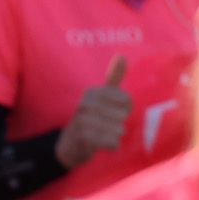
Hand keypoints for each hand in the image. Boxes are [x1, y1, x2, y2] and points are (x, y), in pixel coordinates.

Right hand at [55, 55, 131, 169]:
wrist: (71, 144)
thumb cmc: (92, 117)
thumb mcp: (102, 95)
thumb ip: (113, 77)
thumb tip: (121, 55)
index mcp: (92, 92)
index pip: (127, 100)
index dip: (126, 109)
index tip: (114, 111)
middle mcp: (85, 104)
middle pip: (122, 115)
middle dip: (120, 123)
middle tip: (108, 125)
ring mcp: (82, 121)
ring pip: (118, 129)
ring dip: (116, 134)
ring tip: (106, 134)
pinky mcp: (83, 138)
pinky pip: (111, 141)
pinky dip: (113, 144)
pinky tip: (109, 144)